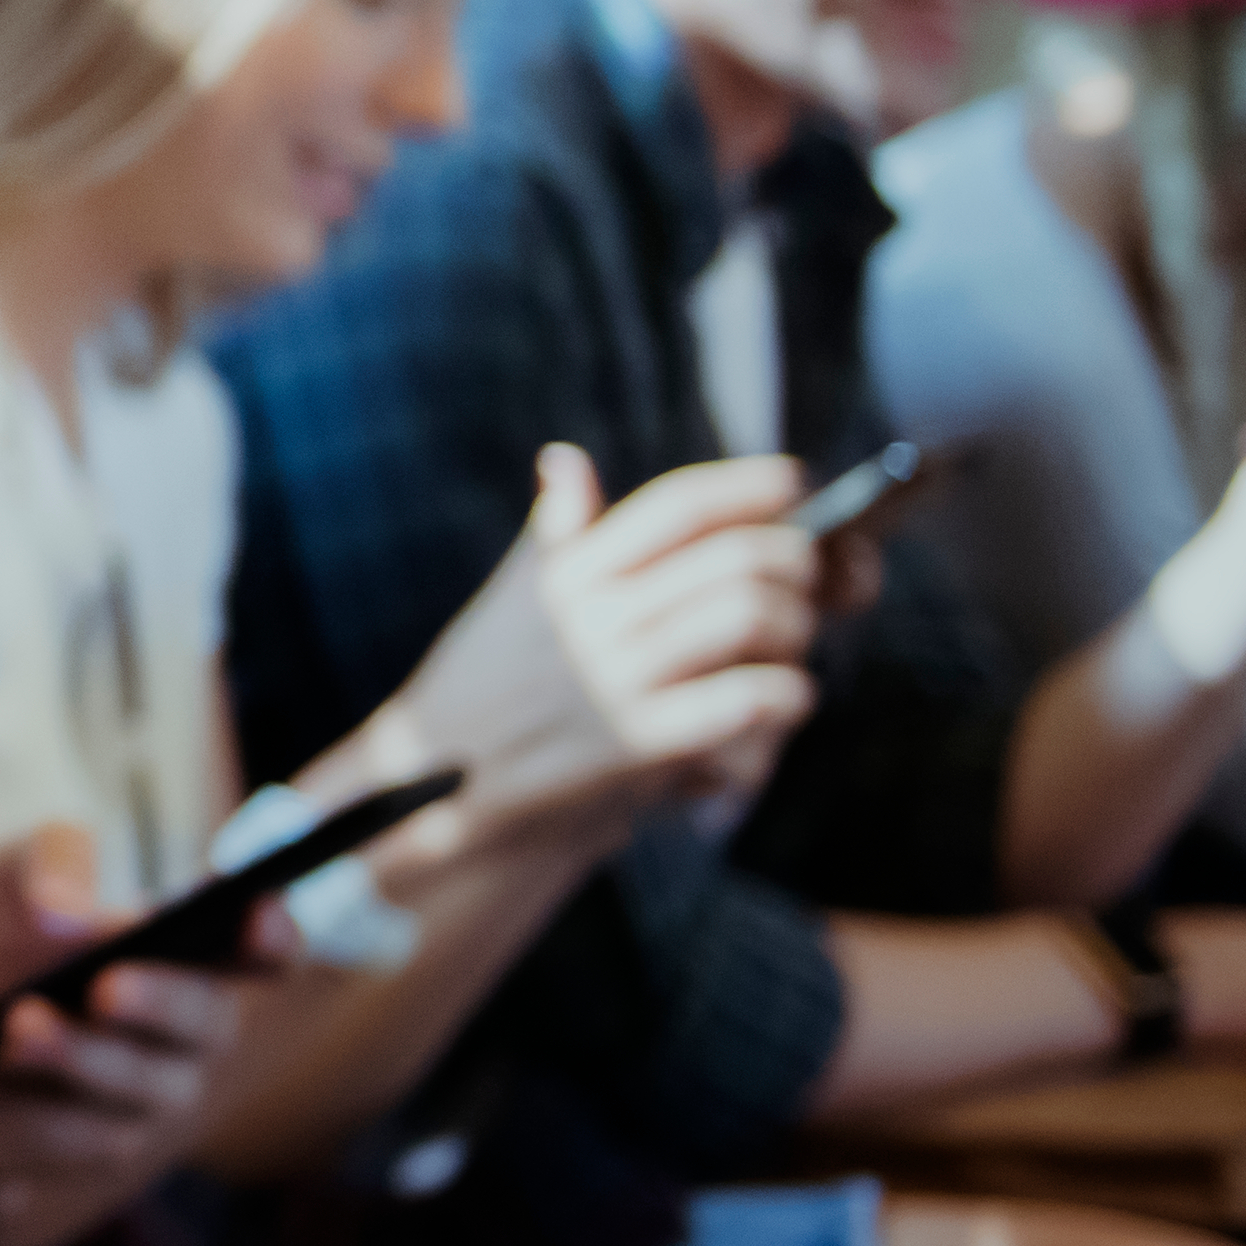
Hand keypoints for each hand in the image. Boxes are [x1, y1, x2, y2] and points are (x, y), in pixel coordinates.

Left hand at [0, 826, 258, 1245]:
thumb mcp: (7, 879)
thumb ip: (48, 860)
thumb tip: (68, 909)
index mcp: (184, 966)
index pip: (261, 956)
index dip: (272, 938)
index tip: (253, 914)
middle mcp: (176, 1046)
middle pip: (203, 1030)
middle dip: (160, 1004)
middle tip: (107, 984)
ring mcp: (126, 1110)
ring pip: (123, 1096)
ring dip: (71, 1059)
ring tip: (18, 1024)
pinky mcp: (54, 1153)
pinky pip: (15, 1130)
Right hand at [384, 449, 816, 835]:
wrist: (434, 786)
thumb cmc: (486, 687)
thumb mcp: (513, 602)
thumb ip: (557, 534)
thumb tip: (565, 459)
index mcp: (571, 572)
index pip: (677, 507)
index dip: (747, 487)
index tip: (794, 483)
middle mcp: (594, 616)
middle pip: (736, 557)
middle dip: (798, 561)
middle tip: (811, 578)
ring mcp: (615, 678)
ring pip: (753, 617)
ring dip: (798, 627)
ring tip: (793, 644)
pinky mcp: (636, 744)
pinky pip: (745, 701)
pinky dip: (786, 696)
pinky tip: (783, 699)